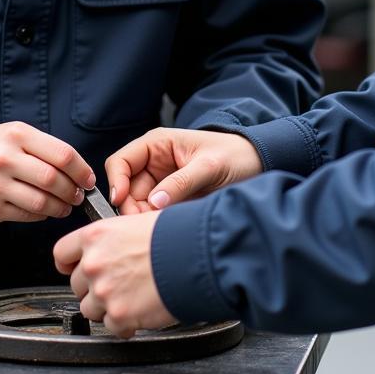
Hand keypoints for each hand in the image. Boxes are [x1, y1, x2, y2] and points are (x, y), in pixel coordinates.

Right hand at [0, 122, 93, 222]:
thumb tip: (82, 175)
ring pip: (41, 203)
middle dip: (73, 191)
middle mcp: (4, 159)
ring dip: (61, 207)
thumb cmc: (2, 147)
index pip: (62, 154)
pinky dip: (42, 215)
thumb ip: (50, 150)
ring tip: (66, 205)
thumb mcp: (23, 135)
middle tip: (79, 195)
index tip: (88, 179)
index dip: (82, 170)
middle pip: (52, 180)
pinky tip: (45, 209)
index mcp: (18, 135)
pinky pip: (27, 216)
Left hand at [53, 212, 174, 337]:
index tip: (74, 268)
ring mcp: (103, 291)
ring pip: (90, 308)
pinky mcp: (118, 315)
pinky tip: (139, 310)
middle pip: (75, 284)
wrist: (194, 255)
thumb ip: (113, 238)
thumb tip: (111, 247)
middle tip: (115, 283)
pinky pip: (111, 326)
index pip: (62, 253)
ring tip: (130, 296)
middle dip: (92, 286)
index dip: (69, 263)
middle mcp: (94, 263)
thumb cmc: (174, 235)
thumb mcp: (136, 222)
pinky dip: (123, 323)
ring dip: (106, 306)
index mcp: (95, 236)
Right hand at [106, 127, 261, 213]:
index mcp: (157, 145)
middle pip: (126, 189)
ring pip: (138, 206)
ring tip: (161, 227)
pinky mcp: (171, 201)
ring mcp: (161, 183)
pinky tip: (167, 229)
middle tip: (145, 224)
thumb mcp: (210, 166)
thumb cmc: (234, 156)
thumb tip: (155, 202)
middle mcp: (154, 163)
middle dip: (132, 208)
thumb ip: (182, 182)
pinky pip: (153, 215)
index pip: (121, 162)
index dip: (117, 181)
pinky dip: (155, 224)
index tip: (121, 202)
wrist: (257, 165)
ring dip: (144, 219)